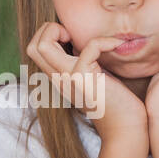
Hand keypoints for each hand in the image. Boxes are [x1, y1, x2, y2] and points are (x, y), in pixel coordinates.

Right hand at [25, 22, 147, 145]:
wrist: (125, 128)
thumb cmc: (115, 102)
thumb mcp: (90, 77)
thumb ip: (78, 61)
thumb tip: (76, 42)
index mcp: (58, 77)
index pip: (33, 49)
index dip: (49, 35)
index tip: (72, 38)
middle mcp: (59, 79)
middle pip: (33, 46)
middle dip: (50, 29)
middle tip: (74, 37)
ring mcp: (70, 79)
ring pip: (43, 45)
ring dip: (63, 30)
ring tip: (85, 40)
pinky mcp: (87, 80)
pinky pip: (89, 47)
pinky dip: (105, 40)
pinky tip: (117, 44)